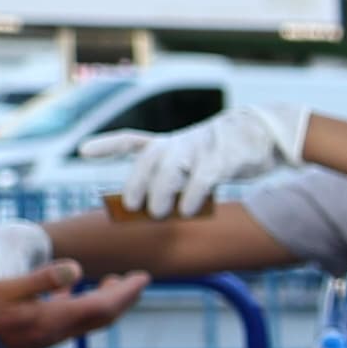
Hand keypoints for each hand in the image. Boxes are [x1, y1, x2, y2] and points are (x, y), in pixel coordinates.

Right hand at [0, 265, 152, 347]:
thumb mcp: (9, 289)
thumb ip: (43, 279)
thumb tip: (76, 269)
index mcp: (57, 318)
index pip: (104, 305)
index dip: (127, 292)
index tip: (144, 277)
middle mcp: (60, 331)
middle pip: (103, 315)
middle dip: (123, 297)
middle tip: (134, 279)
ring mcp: (50, 336)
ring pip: (89, 319)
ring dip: (105, 301)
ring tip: (111, 282)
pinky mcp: (40, 336)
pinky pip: (70, 321)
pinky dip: (81, 304)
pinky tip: (70, 291)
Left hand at [111, 99, 306, 216]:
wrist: (263, 133)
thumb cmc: (224, 155)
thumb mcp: (194, 163)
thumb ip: (173, 182)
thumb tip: (151, 214)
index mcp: (169, 144)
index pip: (132, 141)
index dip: (107, 145)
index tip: (83, 150)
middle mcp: (179, 143)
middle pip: (148, 160)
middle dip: (137, 184)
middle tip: (132, 207)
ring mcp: (200, 148)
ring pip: (171, 169)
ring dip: (161, 193)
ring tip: (159, 213)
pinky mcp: (223, 158)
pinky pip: (202, 178)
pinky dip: (192, 196)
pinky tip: (188, 211)